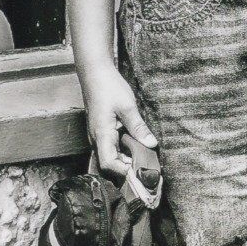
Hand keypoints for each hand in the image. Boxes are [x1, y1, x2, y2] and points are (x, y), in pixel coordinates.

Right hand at [78, 63, 156, 178]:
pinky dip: (124, 151)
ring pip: (111, 156)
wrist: (95, 73)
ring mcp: (98, 136)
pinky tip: (137, 147)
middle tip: (148, 168)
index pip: (108, 163)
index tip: (141, 172)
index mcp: (101, 134)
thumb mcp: (127, 106)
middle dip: (128, 168)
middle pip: (109, 164)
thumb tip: (151, 144)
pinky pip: (112, 148)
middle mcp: (97, 139)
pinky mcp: (102, 131)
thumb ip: (138, 127)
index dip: (123, 171)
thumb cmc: (108, 87)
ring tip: (146, 159)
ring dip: (127, 160)